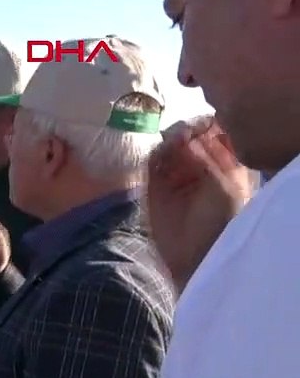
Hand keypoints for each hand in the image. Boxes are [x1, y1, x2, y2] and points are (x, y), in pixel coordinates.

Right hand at [147, 115, 252, 287]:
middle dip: (185, 130)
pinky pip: (152, 161)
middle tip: (183, 135)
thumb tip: (184, 130)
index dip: (208, 124)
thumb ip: (204, 155)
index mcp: (225, 163)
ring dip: (169, 141)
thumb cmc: (219, 220)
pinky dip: (155, 154)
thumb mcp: (221, 183)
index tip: (201, 125)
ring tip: (172, 146)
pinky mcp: (155, 185)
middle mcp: (200, 165)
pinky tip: (160, 156)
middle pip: (189, 135)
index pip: (215, 132)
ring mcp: (177, 174)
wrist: (195, 254)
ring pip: (169, 145)